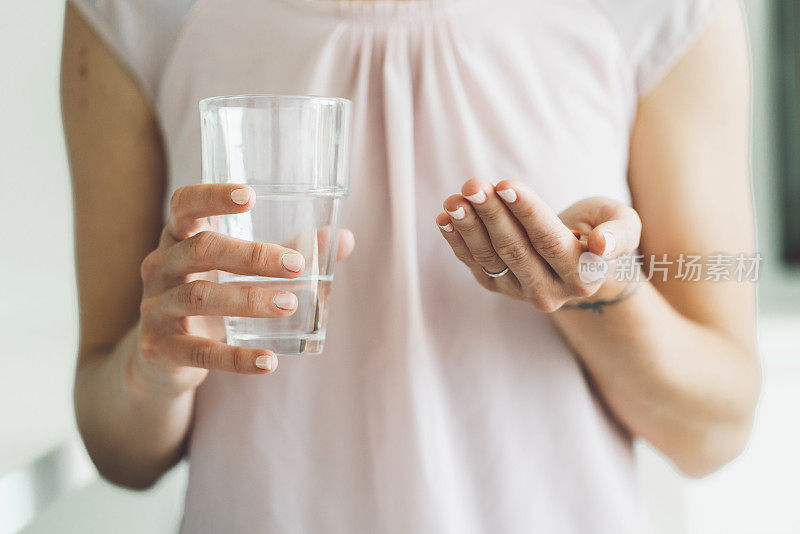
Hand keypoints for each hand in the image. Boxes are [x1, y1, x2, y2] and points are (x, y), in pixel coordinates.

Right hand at [134, 184, 354, 395]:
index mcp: (179, 238)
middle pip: (200, 248)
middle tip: (297, 265)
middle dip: (252, 255)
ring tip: (291, 305)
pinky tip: (268, 362)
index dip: (212, 196)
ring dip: (249, 300)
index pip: (184, 205)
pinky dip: (236, 358)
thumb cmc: (212, 298)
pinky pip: (200, 352)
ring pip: (199, 297)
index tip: (250, 196)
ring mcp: (155, 307)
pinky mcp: (159, 348)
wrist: (162, 360)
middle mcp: (160, 266)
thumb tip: (344, 239)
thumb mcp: (241, 273)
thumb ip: (287, 253)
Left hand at [435, 179, 640, 311]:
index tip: (506, 185)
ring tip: (455, 199)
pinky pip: (474, 264)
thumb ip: (620, 233)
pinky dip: (456, 240)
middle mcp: (550, 292)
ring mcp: (520, 292)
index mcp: (583, 276)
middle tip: (474, 185)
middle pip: (515, 249)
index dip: (527, 212)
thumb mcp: (623, 224)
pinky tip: (444, 217)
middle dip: (491, 214)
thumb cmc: (601, 229)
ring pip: (490, 258)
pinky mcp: (497, 286)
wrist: (579, 256)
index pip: (550, 241)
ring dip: (468, 227)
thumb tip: (602, 246)